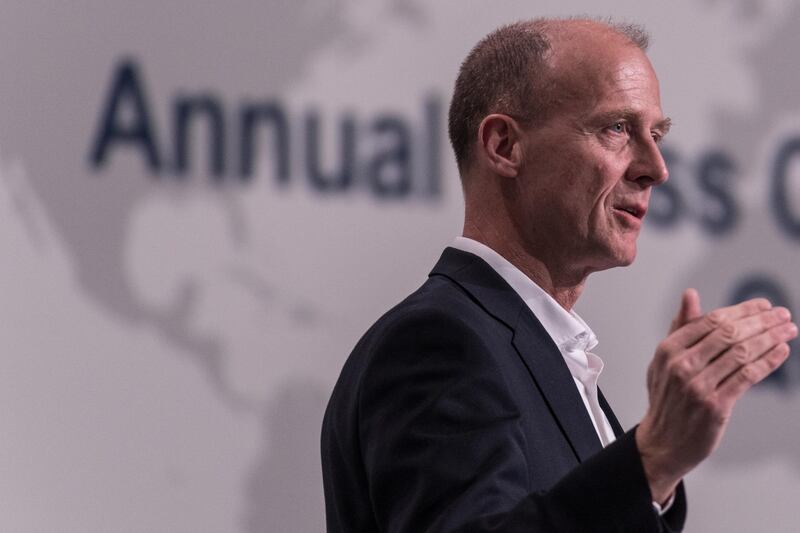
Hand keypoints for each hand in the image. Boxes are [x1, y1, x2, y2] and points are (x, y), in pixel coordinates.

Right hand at [635, 289, 797, 502]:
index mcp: (668, 349)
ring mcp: (698, 386)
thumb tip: (690, 295)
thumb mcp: (663, 360)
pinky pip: (748, 377)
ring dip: (771, 339)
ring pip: (743, 353)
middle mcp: (682, 365)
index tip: (763, 305)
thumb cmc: (667, 399)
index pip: (712, 320)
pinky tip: (782, 352)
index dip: (742, 310)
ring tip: (788, 331)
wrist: (662, 442)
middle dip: (762, 321)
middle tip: (782, 314)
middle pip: (730, 334)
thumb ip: (680, 328)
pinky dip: (768, 362)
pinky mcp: (716, 406)